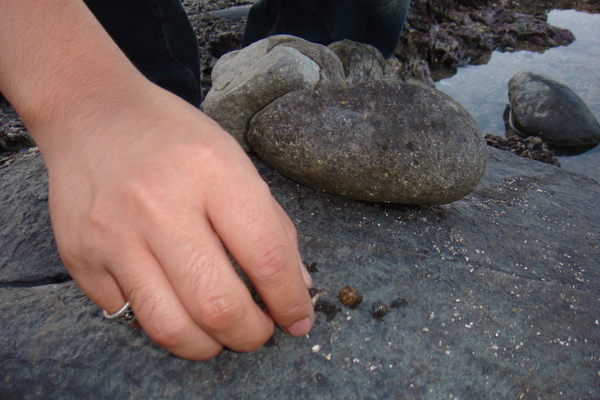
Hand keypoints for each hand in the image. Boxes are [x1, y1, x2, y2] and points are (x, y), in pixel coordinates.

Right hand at [44, 88, 313, 358]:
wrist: (92, 114)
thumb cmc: (174, 138)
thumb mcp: (234, 160)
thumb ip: (270, 225)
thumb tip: (295, 288)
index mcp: (212, 171)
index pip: (267, 256)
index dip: (290, 300)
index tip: (298, 317)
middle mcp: (159, 204)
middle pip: (218, 305)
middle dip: (252, 335)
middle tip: (260, 331)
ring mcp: (114, 234)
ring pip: (169, 327)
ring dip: (208, 345)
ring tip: (222, 333)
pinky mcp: (81, 257)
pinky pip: (129, 314)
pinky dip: (162, 321)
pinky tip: (174, 302)